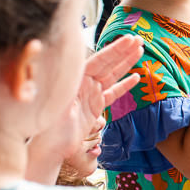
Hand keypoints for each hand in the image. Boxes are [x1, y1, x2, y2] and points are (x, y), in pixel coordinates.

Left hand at [28, 35, 142, 181]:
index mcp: (75, 81)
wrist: (51, 149)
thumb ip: (64, 92)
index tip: (129, 40)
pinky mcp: (95, 107)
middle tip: (139, 40)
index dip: (115, 50)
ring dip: (126, 63)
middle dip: (123, 51)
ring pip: (111, 75)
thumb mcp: (57, 109)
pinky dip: (124, 85)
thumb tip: (66, 74)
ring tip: (140, 51)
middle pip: (107, 64)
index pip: (99, 61)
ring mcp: (89, 95)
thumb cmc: (50, 129)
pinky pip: (112, 93)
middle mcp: (83, 84)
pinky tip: (135, 77)